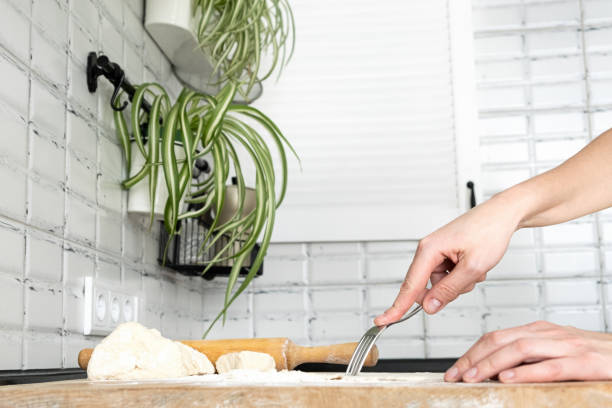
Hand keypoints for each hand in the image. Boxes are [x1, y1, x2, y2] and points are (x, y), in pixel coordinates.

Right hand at [374, 193, 522, 325]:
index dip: (397, 307)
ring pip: (442, 284)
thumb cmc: (489, 232)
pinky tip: (475, 262)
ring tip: (476, 265)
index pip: (410, 286)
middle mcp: (429, 251)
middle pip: (428, 287)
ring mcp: (437, 253)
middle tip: (470, 277)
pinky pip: (450, 277)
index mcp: (429, 250)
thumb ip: (448, 289)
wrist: (502, 215)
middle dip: (450, 289)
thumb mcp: (473, 267)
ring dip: (461, 282)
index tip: (383, 320)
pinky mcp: (446, 255)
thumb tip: (429, 306)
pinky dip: (465, 275)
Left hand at [445, 321, 611, 382]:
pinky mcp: (586, 362)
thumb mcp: (556, 354)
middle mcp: (549, 334)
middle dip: (473, 358)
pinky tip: (509, 380)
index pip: (495, 337)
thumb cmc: (594, 360)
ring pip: (520, 350)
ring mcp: (568, 346)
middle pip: (500, 340)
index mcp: (539, 331)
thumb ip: (530, 360)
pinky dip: (527, 373)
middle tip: (454, 375)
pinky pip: (552, 366)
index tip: (454, 370)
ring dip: (491, 364)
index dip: (471, 353)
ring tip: (472, 377)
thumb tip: (496, 373)